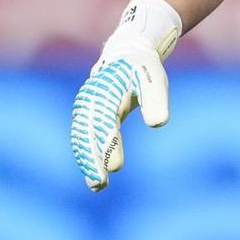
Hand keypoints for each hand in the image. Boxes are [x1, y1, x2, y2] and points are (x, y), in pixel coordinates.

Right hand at [70, 36, 169, 190]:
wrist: (127, 53)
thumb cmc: (144, 68)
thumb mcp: (154, 79)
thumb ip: (155, 100)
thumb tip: (158, 123)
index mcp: (108, 88)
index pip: (106, 120)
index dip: (109, 144)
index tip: (116, 166)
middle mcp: (91, 99)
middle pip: (88, 132)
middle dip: (92, 158)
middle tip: (100, 184)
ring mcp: (85, 106)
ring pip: (82, 137)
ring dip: (87, 160)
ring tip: (97, 185)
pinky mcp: (86, 114)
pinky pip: (82, 136)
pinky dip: (86, 153)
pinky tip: (93, 173)